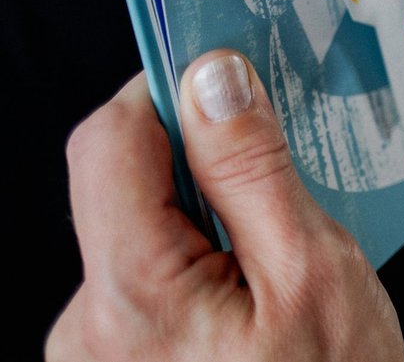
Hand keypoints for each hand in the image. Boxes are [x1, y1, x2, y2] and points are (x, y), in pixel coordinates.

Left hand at [47, 52, 403, 361]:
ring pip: (143, 235)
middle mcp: (88, 329)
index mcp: (130, 297)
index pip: (109, 141)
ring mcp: (98, 357)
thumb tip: (211, 74)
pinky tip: (267, 295)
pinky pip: (152, 284)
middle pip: (125, 186)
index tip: (233, 72)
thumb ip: (253, 169)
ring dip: (213, 220)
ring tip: (291, 252)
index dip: (166, 89)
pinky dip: (208, 267)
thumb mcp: (315, 272)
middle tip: (294, 168)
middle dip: (206, 162)